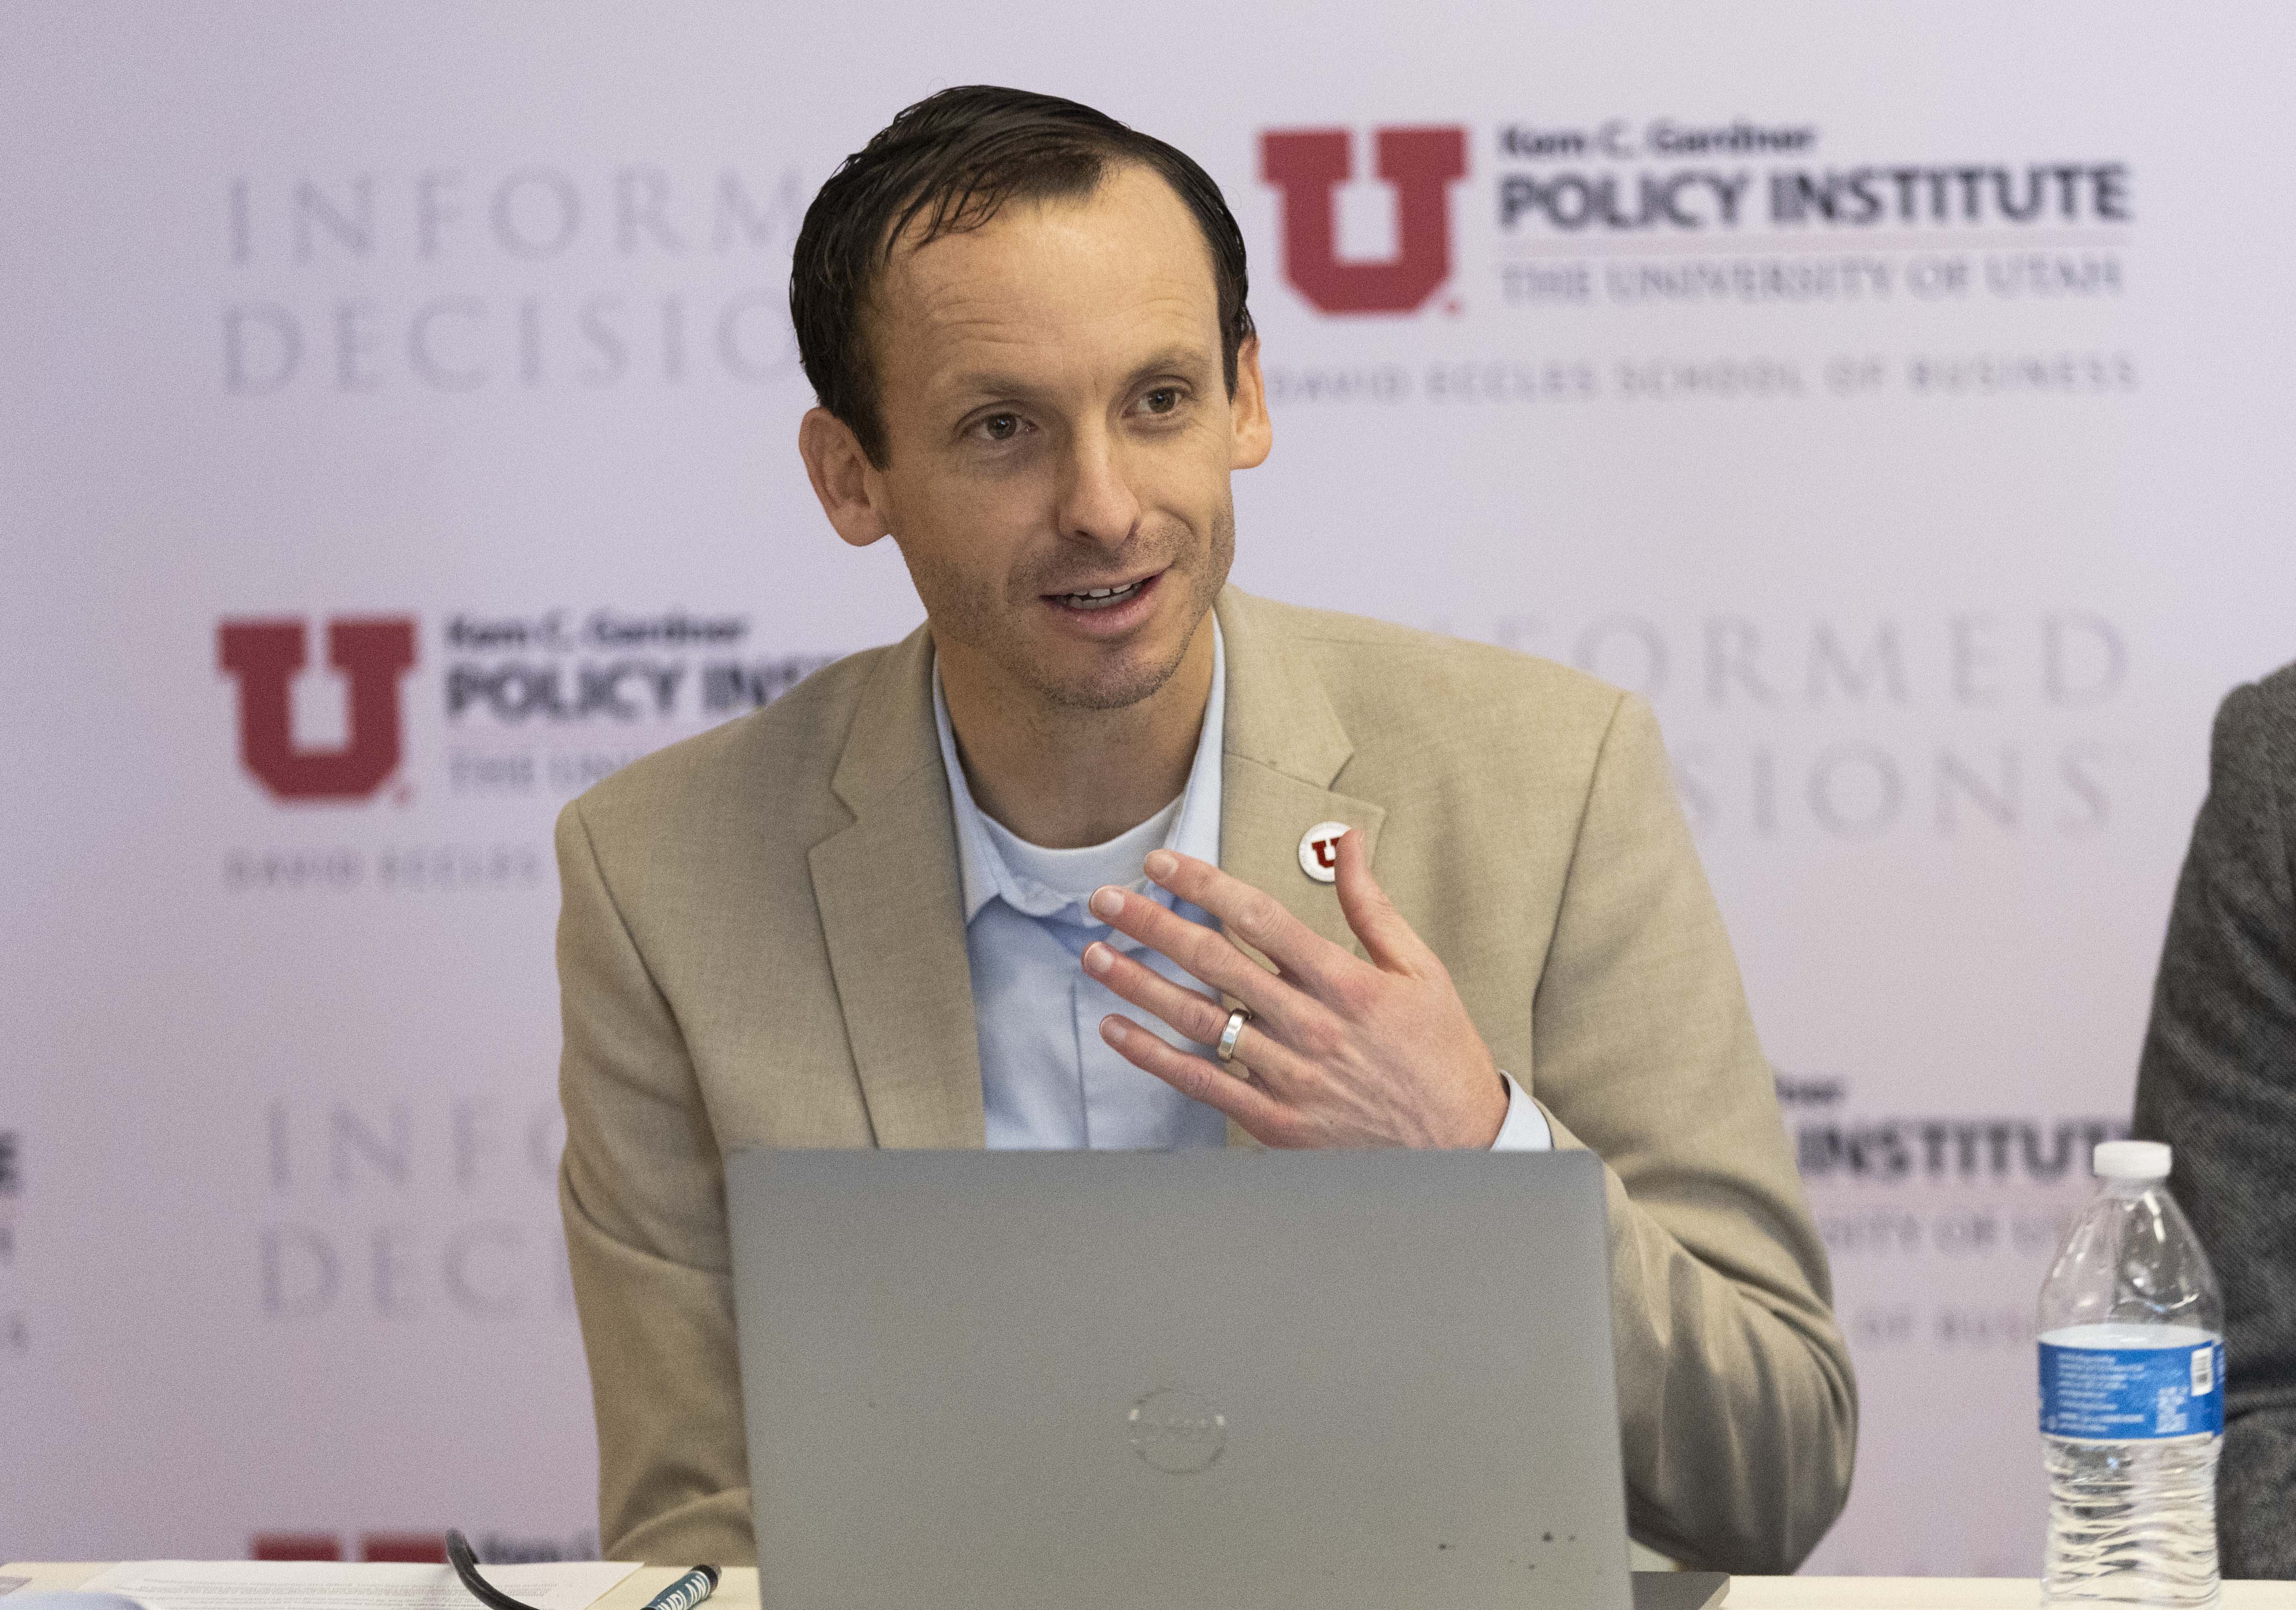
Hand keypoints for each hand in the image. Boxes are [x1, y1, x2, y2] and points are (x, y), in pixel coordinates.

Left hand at [1080, 830, 1508, 1147]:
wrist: (1457, 1147)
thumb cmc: (1439, 1052)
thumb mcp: (1420, 969)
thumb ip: (1372, 905)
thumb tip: (1347, 840)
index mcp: (1346, 981)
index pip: (1258, 917)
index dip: (1203, 884)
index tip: (1161, 863)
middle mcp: (1310, 1025)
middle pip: (1214, 961)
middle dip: (1152, 925)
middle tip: (1104, 900)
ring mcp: (1288, 1075)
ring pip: (1198, 1019)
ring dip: (1139, 985)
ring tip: (1094, 955)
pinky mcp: (1274, 1119)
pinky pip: (1200, 1082)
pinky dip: (1153, 1056)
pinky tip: (1117, 1030)